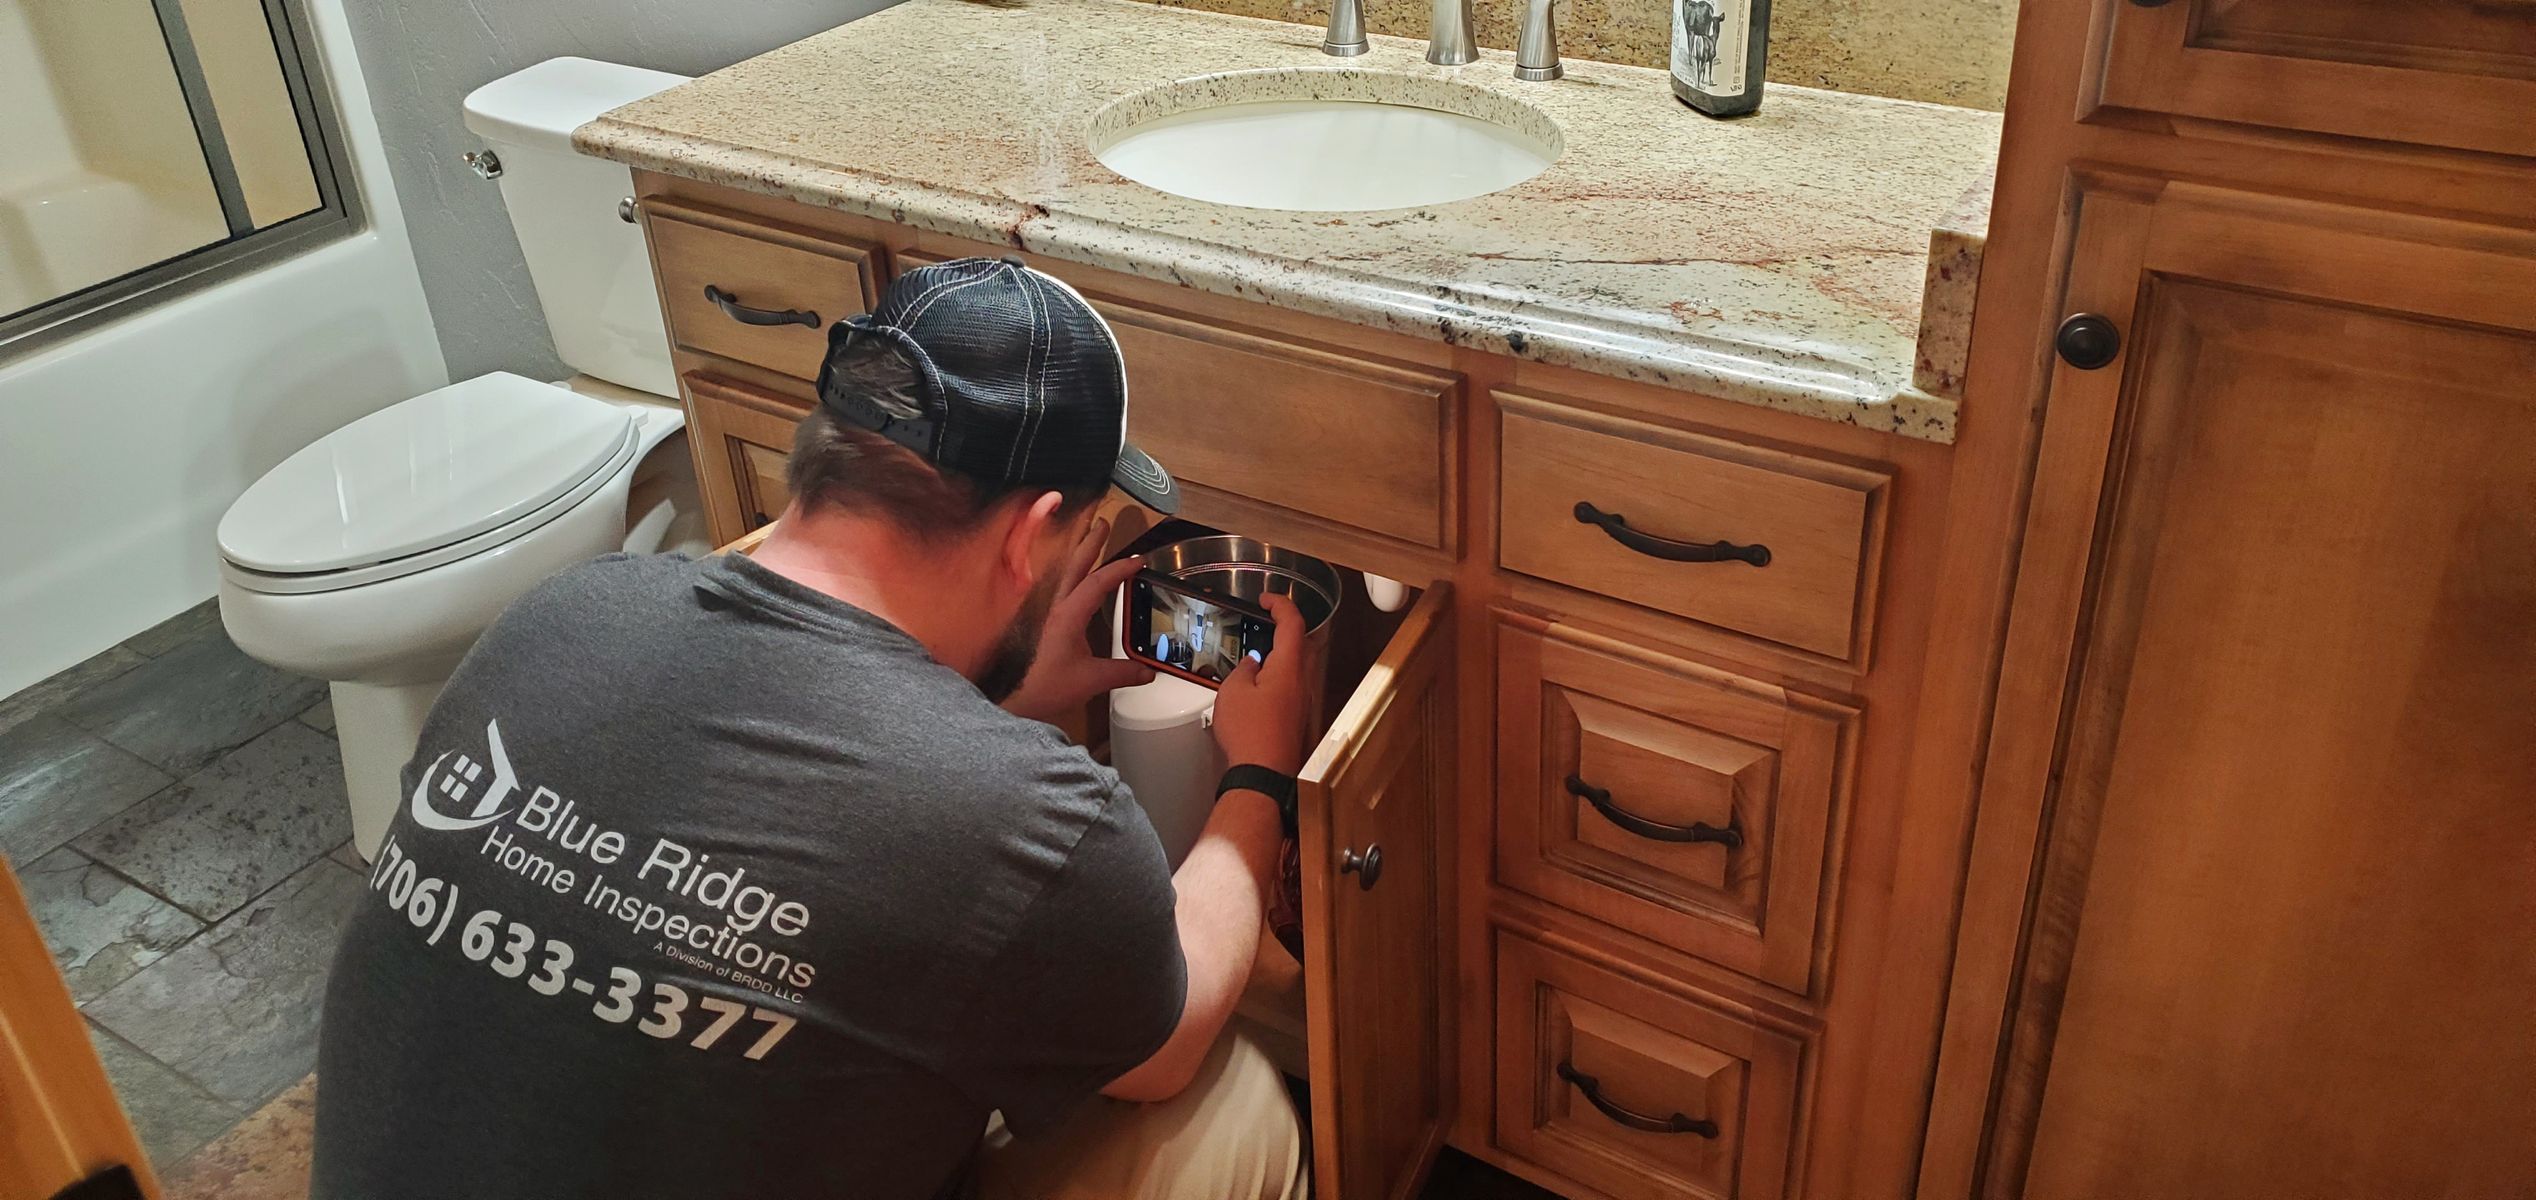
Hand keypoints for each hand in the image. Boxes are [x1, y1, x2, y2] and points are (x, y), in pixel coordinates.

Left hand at [1001, 518, 1154, 724]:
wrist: (1007, 700)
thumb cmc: (1042, 687)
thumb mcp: (1090, 681)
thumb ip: (1122, 673)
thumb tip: (1147, 672)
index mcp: (1069, 615)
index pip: (1099, 582)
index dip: (1121, 568)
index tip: (1138, 560)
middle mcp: (1052, 607)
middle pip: (1074, 565)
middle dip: (1090, 543)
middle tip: (1102, 523)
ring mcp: (1040, 612)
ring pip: (1059, 573)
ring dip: (1074, 554)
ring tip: (1085, 540)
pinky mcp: (1032, 622)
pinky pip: (1048, 588)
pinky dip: (1060, 576)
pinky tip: (1064, 578)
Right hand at [1211, 592, 1313, 775]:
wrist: (1263, 774)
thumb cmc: (1249, 734)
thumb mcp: (1233, 691)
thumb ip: (1243, 669)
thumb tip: (1252, 663)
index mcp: (1290, 668)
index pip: (1293, 623)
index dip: (1281, 604)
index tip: (1266, 599)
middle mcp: (1303, 682)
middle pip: (1301, 643)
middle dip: (1283, 628)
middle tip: (1263, 622)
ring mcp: (1303, 702)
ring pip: (1297, 667)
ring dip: (1280, 654)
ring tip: (1256, 654)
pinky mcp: (1297, 719)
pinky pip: (1291, 687)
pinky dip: (1278, 676)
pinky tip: (1258, 685)